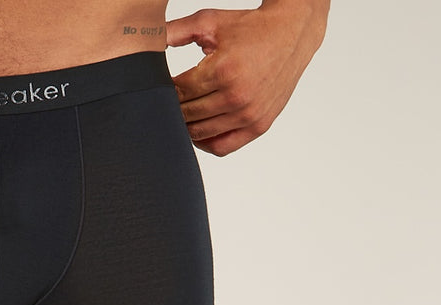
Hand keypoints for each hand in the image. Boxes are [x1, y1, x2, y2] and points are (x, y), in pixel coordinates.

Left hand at [167, 4, 327, 156]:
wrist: (291, 33)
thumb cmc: (251, 27)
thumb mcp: (211, 22)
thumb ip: (178, 31)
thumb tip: (148, 38)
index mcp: (224, 70)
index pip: (180, 93)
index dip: (164, 92)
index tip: (159, 89)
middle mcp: (237, 96)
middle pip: (188, 115)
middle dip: (173, 110)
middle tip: (164, 105)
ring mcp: (249, 114)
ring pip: (201, 134)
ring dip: (186, 127)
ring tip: (180, 115)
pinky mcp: (258, 126)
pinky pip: (222, 147)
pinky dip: (206, 143)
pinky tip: (198, 130)